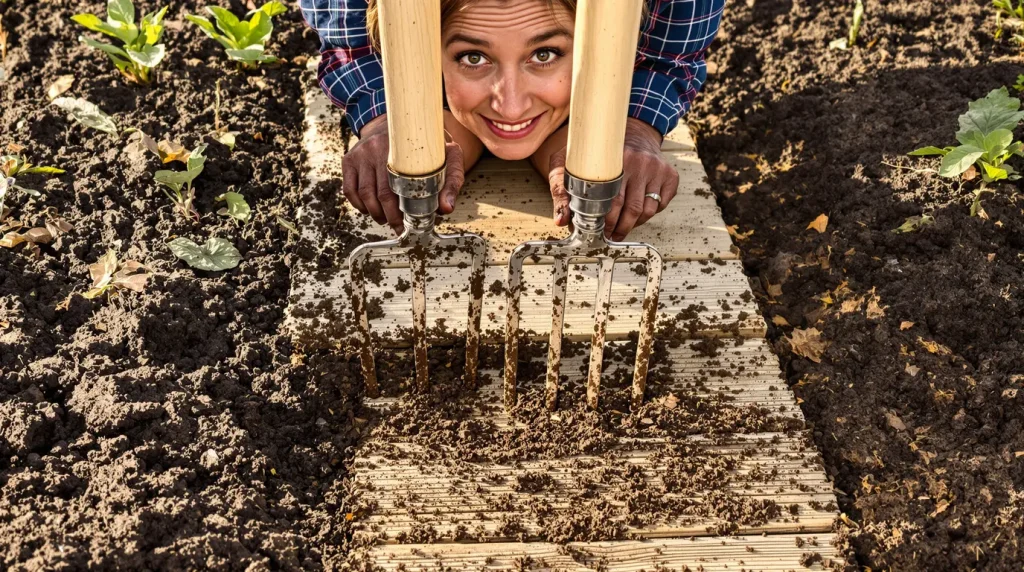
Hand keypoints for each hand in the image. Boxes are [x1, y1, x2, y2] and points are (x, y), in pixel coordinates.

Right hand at [341, 113, 465, 234]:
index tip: (407, 224)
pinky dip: (358, 204)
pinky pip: (349, 189)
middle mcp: (377, 148)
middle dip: (388, 217)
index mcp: (402, 149)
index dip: (400, 212)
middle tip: (397, 226)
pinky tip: (369, 209)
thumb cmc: (427, 142)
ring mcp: (361, 153)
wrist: (402, 119)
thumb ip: (452, 180)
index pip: (397, 189)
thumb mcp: (449, 154)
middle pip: (379, 194)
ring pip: (363, 194)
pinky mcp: (350, 158)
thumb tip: (446, 208)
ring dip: (374, 213)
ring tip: (385, 218)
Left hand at [547, 118, 678, 239]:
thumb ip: (562, 189)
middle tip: (611, 235)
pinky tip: (637, 212)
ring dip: (634, 224)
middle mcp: (641, 163)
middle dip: (620, 228)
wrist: (635, 131)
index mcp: (618, 159)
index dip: (606, 221)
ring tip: (622, 227)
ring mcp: (658, 169)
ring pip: (648, 211)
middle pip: (632, 210)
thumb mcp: (572, 161)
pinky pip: (661, 205)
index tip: (599, 231)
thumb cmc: (599, 150)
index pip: (613, 201)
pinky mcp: (670, 175)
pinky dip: (650, 214)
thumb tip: (561, 220)